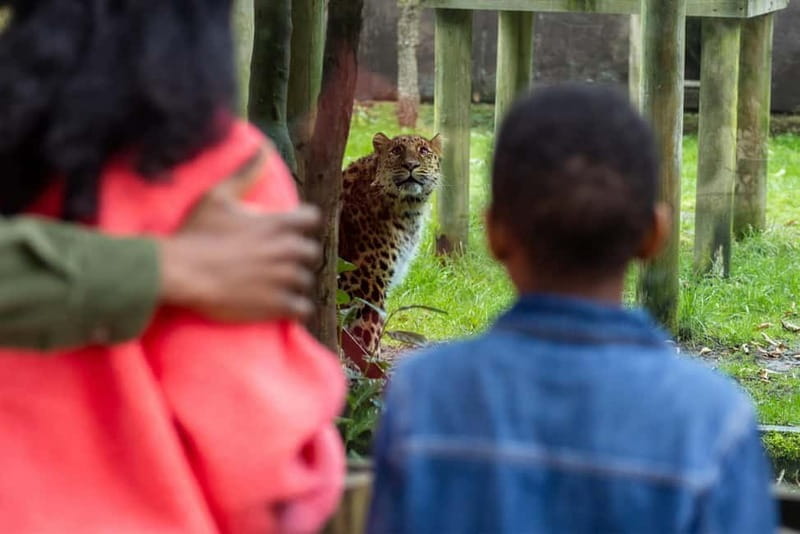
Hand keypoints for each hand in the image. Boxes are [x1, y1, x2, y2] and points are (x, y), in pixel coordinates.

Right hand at [159, 146, 321, 320]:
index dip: (302, 224)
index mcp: (279, 223)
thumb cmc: (196, 233)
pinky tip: (282, 307)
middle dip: (298, 257)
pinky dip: (295, 308)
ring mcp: (285, 279)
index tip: (290, 231)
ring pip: (306, 281)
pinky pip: (303, 309)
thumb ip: (246, 173)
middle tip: (279, 262)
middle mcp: (288, 250)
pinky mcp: (278, 305)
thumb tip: (264, 148)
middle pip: (312, 253)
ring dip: (294, 283)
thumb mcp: (218, 196)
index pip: (313, 218)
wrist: (181, 273)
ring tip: (275, 286)